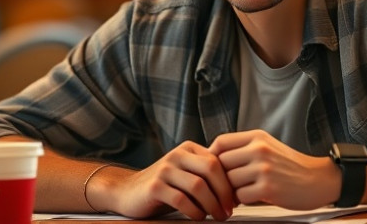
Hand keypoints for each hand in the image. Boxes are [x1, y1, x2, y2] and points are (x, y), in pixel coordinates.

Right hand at [100, 141, 234, 220]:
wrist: (127, 192)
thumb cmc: (164, 187)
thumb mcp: (187, 174)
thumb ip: (207, 174)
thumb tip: (239, 188)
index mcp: (189, 149)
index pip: (218, 161)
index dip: (230, 182)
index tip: (236, 200)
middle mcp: (177, 155)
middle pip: (211, 169)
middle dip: (225, 193)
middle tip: (229, 211)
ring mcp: (165, 169)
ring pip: (198, 185)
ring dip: (212, 205)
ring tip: (216, 216)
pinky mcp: (155, 187)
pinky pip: (182, 200)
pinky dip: (195, 212)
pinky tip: (198, 218)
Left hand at [210, 130, 340, 209]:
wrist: (317, 180)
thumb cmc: (290, 166)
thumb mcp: (268, 146)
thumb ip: (244, 148)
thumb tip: (213, 157)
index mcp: (257, 137)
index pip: (221, 142)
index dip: (212, 156)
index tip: (213, 168)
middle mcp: (259, 149)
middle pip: (221, 163)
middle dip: (221, 177)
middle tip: (227, 186)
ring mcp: (264, 169)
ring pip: (229, 181)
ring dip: (232, 191)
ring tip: (242, 192)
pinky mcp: (268, 188)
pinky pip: (241, 196)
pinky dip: (243, 201)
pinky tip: (253, 198)